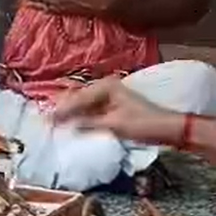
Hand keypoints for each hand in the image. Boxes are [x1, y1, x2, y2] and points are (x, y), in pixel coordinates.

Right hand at [51, 77, 183, 145]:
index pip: (78, 99)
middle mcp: (106, 86)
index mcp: (106, 86)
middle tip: (47, 121)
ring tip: (55, 123)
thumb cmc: (144, 124)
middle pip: (78, 99)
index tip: (48, 120)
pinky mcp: (112, 106)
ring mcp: (109, 96)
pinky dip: (81, 117)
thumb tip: (66, 125)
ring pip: (83, 104)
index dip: (62, 110)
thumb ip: (88, 124)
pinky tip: (72, 124)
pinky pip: (91, 110)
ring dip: (71, 114)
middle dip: (64, 110)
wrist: (168, 128)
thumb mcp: (114, 125)